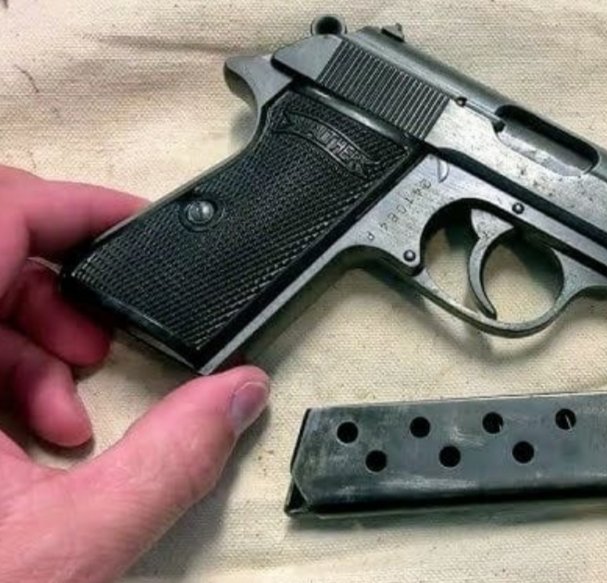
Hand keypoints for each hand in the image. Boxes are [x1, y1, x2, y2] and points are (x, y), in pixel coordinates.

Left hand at [0, 167, 269, 582]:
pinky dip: (7, 372)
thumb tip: (235, 396)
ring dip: (36, 338)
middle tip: (103, 342)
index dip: (72, 207)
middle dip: (61, 291)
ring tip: (74, 410)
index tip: (128, 228)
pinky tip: (42, 433)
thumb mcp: (72, 542)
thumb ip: (170, 463)